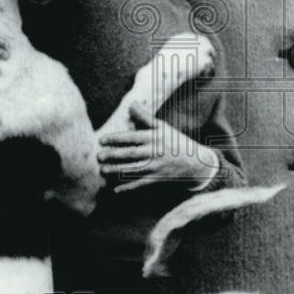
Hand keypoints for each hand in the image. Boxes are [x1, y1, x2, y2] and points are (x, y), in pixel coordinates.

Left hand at [97, 102, 218, 192]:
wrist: (195, 162)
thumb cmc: (175, 141)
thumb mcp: (162, 127)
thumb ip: (145, 117)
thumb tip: (131, 104)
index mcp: (154, 137)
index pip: (131, 137)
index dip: (115, 139)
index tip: (101, 140)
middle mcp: (154, 152)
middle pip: (130, 154)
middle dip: (113, 155)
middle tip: (98, 156)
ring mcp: (156, 167)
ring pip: (133, 170)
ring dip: (117, 171)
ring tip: (103, 170)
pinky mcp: (157, 179)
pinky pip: (140, 184)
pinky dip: (128, 188)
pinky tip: (115, 190)